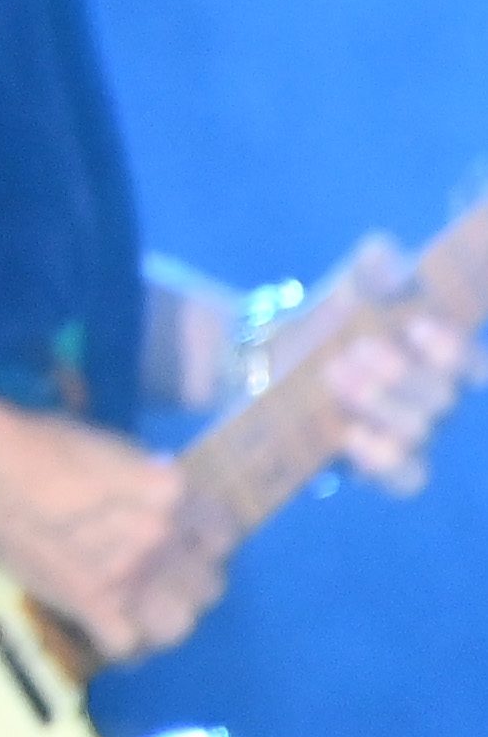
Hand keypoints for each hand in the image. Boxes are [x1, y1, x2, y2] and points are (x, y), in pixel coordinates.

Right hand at [0, 380, 222, 661]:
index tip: (185, 535)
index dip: (204, 536)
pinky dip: (122, 643)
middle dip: (190, 578)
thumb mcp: (111, 446)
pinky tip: (109, 625)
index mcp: (169, 492)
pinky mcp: (89, 606)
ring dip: (165, 615)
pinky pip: (127, 647)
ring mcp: (126, 579)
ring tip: (143, 604)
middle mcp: (159, 540)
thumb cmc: (37, 441)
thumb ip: (149, 481)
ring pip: (180, 624)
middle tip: (162, 569)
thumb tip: (160, 501)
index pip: (224, 533)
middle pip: (210, 585)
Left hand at [294, 234, 477, 495]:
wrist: (269, 362)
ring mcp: (411, 435)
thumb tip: (386, 259)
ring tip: (336, 376)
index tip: (416, 326)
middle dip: (401, 374)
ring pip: (419, 433)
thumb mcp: (347, 287)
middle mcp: (436, 399)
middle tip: (357, 349)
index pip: (472, 364)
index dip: (452, 350)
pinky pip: (404, 477)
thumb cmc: (331, 320)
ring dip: (381, 404)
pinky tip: (351, 435)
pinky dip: (382, 458)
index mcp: (441, 356)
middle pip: (441, 397)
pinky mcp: (379, 465)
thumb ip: (372, 268)